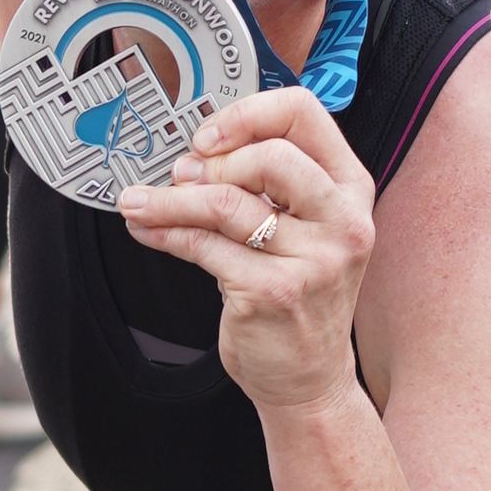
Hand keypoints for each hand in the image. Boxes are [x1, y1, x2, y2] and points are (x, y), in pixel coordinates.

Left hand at [116, 85, 375, 413]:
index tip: (209, 135)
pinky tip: (147, 229)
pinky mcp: (273, 292)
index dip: (247, 116)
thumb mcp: (304, 228)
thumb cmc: (299, 294)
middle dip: (212, 162)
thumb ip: (265, 185)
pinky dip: (165, 232)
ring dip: (169, 199)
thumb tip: (194, 156)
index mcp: (349, 189)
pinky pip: (204, 246)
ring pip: (225, 203)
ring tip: (140, 202)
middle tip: (182, 177)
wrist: (310, 376)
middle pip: (269, 156)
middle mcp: (342, 221)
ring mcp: (312, 259)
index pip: (304, 114)